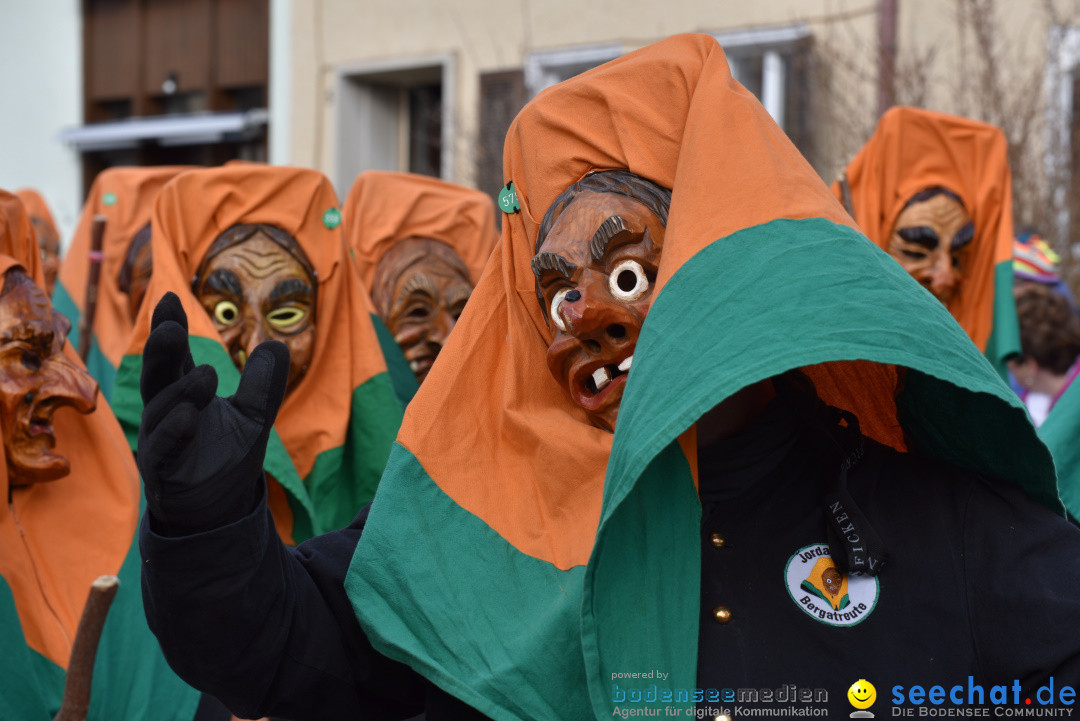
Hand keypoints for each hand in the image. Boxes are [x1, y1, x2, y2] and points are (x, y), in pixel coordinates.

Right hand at [137, 292, 289, 535]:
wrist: (219, 510)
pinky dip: (174, 430)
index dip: (170, 326)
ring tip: (207, 376)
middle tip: (168, 327)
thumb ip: (264, 384)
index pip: (175, 355)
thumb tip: (276, 344)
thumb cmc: (227, 456)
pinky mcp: (162, 471)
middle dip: (160, 349)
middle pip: (158, 374)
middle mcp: (167, 411)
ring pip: (161, 408)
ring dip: (182, 390)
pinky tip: (189, 416)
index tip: (169, 297)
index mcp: (185, 392)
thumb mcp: (255, 416)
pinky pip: (161, 447)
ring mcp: (161, 440)